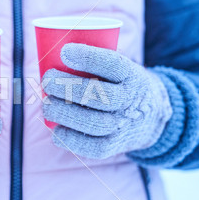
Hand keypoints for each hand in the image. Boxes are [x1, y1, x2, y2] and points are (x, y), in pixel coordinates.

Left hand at [42, 43, 171, 158]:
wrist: (152, 118)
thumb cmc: (120, 85)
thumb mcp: (120, 68)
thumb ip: (94, 62)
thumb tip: (48, 53)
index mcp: (132, 75)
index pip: (113, 64)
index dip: (88, 58)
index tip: (64, 52)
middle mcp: (130, 101)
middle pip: (97, 95)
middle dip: (66, 87)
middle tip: (46, 80)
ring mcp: (123, 126)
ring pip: (93, 123)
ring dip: (64, 113)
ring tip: (46, 104)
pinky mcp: (115, 145)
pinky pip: (94, 148)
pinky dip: (72, 140)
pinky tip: (56, 130)